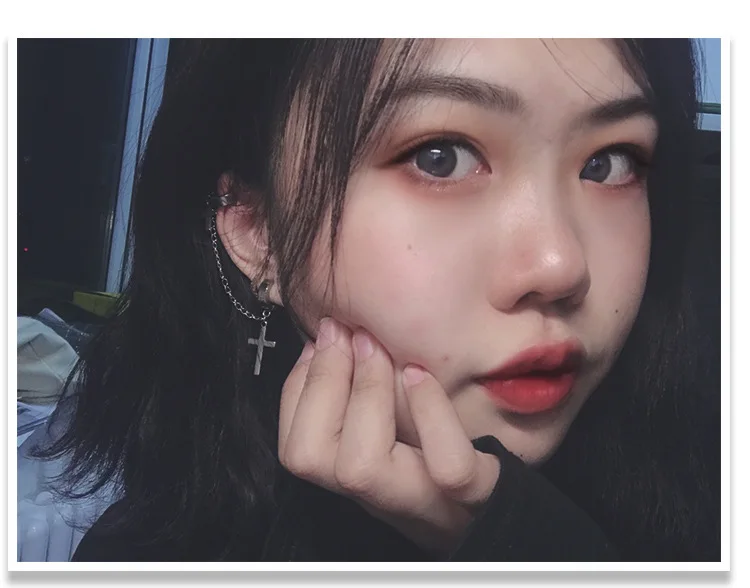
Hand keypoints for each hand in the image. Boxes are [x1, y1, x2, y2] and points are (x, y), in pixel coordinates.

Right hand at [278, 317, 500, 553]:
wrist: (504, 511)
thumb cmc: (446, 456)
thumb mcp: (399, 425)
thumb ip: (366, 392)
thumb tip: (332, 338)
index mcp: (360, 479)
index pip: (297, 447)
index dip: (299, 387)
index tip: (320, 340)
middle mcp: (381, 497)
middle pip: (312, 458)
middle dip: (322, 382)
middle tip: (346, 332)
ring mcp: (427, 500)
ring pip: (363, 467)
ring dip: (364, 392)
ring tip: (378, 346)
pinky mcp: (478, 495)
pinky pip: (449, 466)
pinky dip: (430, 412)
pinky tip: (421, 374)